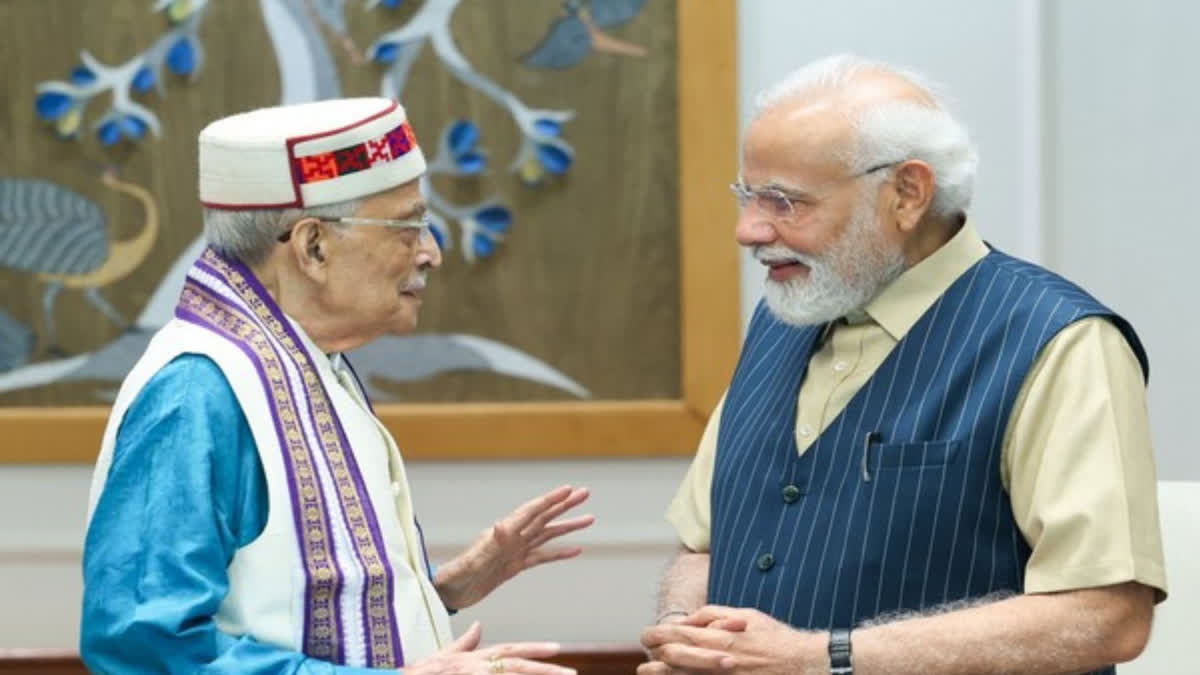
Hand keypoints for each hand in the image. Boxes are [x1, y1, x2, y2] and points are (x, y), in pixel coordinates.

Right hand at [404, 621, 576, 674]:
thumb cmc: (423, 672)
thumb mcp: (445, 653)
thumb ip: (465, 642)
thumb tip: (479, 625)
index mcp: (476, 657)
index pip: (511, 650)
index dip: (535, 649)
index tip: (557, 648)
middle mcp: (478, 667)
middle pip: (517, 665)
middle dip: (545, 669)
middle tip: (570, 673)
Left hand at [435, 485, 593, 609]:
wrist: (448, 594)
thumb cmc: (455, 576)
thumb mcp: (472, 561)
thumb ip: (488, 544)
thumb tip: (502, 525)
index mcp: (503, 533)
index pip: (531, 511)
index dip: (550, 500)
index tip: (568, 489)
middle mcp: (511, 538)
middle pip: (543, 517)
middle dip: (564, 505)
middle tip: (585, 493)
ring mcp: (514, 551)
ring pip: (547, 535)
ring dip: (567, 526)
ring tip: (589, 519)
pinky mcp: (514, 566)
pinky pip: (542, 557)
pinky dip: (559, 552)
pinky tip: (575, 549)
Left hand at [639, 606, 822, 674]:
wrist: (804, 664)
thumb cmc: (775, 638)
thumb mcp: (745, 615)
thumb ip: (714, 616)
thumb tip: (688, 620)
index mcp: (720, 637)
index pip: (677, 635)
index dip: (657, 635)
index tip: (649, 634)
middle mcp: (717, 659)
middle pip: (672, 658)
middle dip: (654, 655)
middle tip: (647, 654)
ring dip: (661, 673)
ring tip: (649, 671)